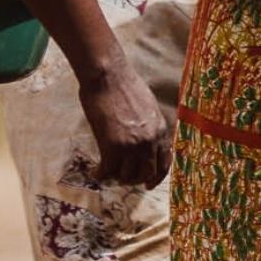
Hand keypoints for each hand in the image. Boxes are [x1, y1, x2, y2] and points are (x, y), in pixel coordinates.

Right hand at [77, 57, 170, 186]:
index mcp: (160, 130)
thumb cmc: (123, 85)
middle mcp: (150, 141)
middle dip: (134, 179)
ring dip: (116, 177)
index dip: (156, 177)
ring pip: (126, 176)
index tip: (148, 184)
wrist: (108, 76)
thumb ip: (149, 126)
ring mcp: (132, 145)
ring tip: (107, 172)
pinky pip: (108, 171)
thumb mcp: (148, 107)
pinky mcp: (113, 146)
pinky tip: (96, 172)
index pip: (164, 163)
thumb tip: (145, 141)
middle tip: (122, 178)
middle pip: (146, 173)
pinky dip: (101, 174)